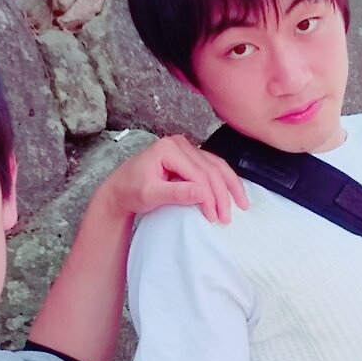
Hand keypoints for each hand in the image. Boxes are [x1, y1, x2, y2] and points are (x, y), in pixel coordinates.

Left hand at [103, 135, 248, 223]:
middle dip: (222, 194)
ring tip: (242, 205)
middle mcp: (179, 143)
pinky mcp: (189, 156)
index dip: (209, 197)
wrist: (120, 189)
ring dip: (230, 186)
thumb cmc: (130, 191)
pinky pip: (212, 167)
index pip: (197, 174)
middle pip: (210, 169)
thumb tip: (202, 193)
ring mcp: (185, 148)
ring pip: (216, 166)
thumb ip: (176, 193)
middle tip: (227, 217)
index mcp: (168, 148)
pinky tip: (233, 193)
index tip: (214, 217)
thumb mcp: (150, 195)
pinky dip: (224, 181)